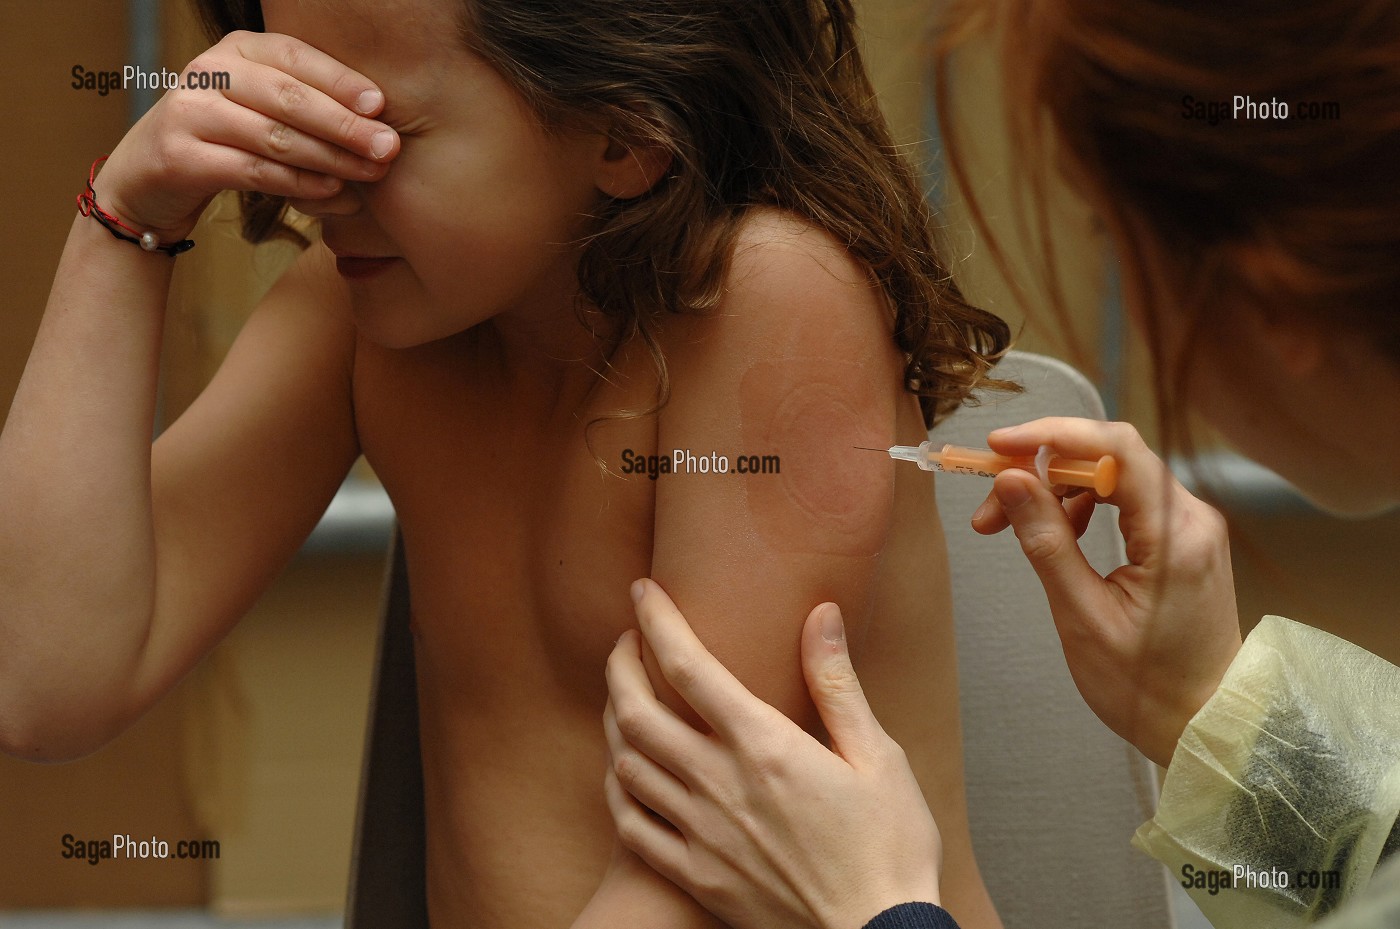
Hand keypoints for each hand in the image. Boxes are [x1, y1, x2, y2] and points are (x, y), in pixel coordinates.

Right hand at [94, 31, 399, 241]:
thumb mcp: (261, 108)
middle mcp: (208, 71)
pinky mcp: (179, 157)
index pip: (295, 56)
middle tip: (388, 147)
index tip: (381, 106)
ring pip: (274, 135)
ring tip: (371, 173)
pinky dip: (299, 183)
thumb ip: (307, 104)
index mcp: (235, 49)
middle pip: (288, 96)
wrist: (148, 179)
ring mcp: (190, 112)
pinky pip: (253, 170)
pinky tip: (332, 191)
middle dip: (344, 124)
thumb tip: (378, 121)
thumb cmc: (226, 141)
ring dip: (330, 157)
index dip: (341, 81)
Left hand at [603, 579, 940, 928]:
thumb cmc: (889, 848)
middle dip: (619, 665)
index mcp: (766, 747)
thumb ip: (837, 683)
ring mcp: (701, 834)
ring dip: (614, 722)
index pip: (689, 667)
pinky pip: (632, 826)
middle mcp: (721, 785)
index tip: (644, 592)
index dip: (657, 621)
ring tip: (623, 699)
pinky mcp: (696, 875)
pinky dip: (619, 787)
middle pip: (637, 712)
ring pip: (627, 765)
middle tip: (623, 642)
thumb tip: (821, 614)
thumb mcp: (879, 756)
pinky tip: (626, 772)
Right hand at [971, 418, 1241, 766]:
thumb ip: (1047, 542)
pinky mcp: (1182, 538)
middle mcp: (1191, 518)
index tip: (1000, 445)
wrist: (1206, 723)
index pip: (1116, 449)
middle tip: (990, 504)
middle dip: (1042, 469)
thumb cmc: (1147, 686)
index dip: (1053, 435)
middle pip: (1110, 457)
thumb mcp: (1082, 617)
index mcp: (1176, 535)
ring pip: (1114, 476)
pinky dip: (1081, 506)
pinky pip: (1126, 500)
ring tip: (1008, 525)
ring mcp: (1190, 526)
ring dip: (1056, 490)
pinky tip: (1055, 534)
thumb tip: (1012, 480)